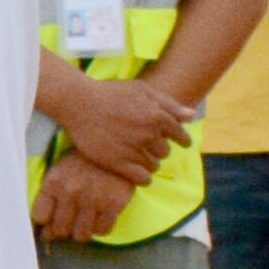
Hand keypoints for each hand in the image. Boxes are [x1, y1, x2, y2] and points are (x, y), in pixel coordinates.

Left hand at [31, 154, 131, 244]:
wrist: (113, 147)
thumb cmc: (82, 162)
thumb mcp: (59, 171)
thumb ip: (49, 196)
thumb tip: (43, 228)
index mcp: (54, 182)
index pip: (40, 217)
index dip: (45, 223)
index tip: (49, 223)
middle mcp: (72, 192)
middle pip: (60, 230)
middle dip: (62, 231)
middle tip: (67, 226)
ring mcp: (94, 199)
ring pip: (81, 235)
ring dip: (81, 232)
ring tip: (83, 222)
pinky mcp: (114, 204)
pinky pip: (103, 231)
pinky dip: (100, 229)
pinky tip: (99, 218)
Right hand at [39, 65, 188, 187]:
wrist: (78, 103)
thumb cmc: (109, 93)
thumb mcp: (141, 90)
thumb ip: (168, 104)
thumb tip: (191, 116)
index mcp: (157, 116)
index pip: (180, 136)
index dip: (181, 140)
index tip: (180, 143)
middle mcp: (149, 135)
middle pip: (165, 152)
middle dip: (158, 148)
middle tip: (144, 144)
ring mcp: (134, 150)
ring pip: (154, 165)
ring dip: (149, 162)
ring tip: (136, 156)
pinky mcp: (118, 163)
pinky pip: (142, 179)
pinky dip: (143, 178)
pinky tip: (136, 172)